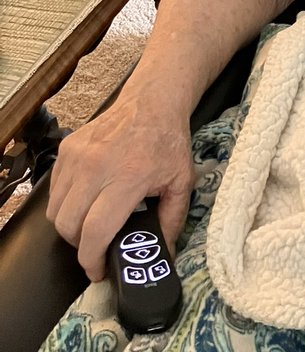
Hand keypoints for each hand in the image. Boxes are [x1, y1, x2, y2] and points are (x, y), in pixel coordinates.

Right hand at [46, 93, 194, 280]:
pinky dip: (64, 203)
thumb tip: (163, 256)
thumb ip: (172, 221)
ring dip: (70, 226)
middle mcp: (96, 166)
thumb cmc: (168, 142)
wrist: (153, 102)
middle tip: (98, 247)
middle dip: (81, 247)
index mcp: (127, 177)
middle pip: (69, 226)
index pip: (95, 231)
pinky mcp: (67, 148)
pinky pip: (54, 190)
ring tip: (91, 225)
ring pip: (56, 211)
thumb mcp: (181, 182)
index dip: (92, 260)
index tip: (99, 271)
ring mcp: (77, 156)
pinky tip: (86, 200)